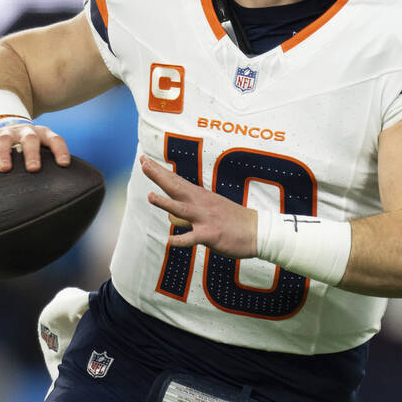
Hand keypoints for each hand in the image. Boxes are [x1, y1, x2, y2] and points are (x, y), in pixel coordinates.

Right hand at [0, 122, 70, 172]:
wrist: (10, 126)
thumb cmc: (32, 149)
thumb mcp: (43, 150)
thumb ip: (52, 166)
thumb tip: (66, 196)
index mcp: (43, 135)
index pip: (55, 140)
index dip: (60, 151)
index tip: (64, 164)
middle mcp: (25, 132)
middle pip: (30, 139)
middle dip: (32, 153)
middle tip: (34, 169)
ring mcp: (6, 134)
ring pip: (5, 141)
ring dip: (5, 154)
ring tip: (4, 169)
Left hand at [139, 155, 256, 258]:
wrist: (258, 231)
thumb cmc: (233, 222)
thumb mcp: (210, 212)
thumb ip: (189, 214)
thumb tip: (170, 217)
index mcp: (202, 197)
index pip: (177, 181)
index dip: (160, 172)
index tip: (145, 160)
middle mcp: (202, 204)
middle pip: (176, 188)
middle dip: (159, 176)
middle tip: (144, 164)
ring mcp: (206, 219)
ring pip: (182, 210)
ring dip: (167, 203)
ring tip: (151, 196)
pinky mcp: (211, 234)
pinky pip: (193, 238)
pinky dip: (181, 240)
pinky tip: (170, 241)